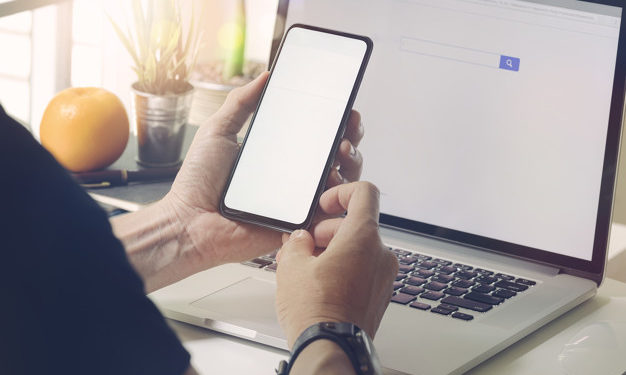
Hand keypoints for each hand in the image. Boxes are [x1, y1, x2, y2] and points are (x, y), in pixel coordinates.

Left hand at [164, 72, 364, 269]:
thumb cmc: (197, 184)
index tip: (343, 107)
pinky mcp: (299, 224)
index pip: (317, 135)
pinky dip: (340, 197)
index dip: (336, 121)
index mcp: (278, 155)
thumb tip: (265, 76)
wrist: (190, 222)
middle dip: (351, 136)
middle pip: (338, 156)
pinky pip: (331, 214)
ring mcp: (299, 201)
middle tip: (347, 127)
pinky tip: (333, 182)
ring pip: (342, 182)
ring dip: (350, 163)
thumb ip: (240, 102)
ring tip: (341, 152)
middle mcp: (293, 177)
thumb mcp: (217, 131)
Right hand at [275, 181, 398, 347]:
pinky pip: (363, 270)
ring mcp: (383, 277)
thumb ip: (297, 242)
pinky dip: (343, 268)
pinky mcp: (379, 295)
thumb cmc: (316, 311)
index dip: (340, 192)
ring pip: (358, 249)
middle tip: (302, 244)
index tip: (323, 205)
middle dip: (326, 230)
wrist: (329, 348)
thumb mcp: (292, 265)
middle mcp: (380, 254)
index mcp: (363, 237)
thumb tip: (300, 240)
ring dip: (332, 250)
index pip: (364, 193)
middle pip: (356, 224)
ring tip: (305, 267)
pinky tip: (318, 282)